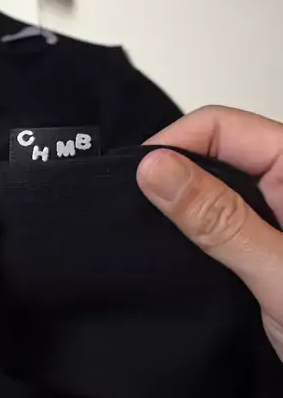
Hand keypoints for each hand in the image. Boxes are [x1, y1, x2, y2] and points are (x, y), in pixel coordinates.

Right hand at [136, 106, 282, 361]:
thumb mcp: (278, 271)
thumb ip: (218, 218)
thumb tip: (153, 167)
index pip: (222, 126)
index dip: (173, 144)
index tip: (133, 182)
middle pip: (215, 151)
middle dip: (171, 174)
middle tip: (129, 212)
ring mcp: (278, 215)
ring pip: (214, 188)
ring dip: (181, 208)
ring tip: (144, 235)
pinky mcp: (268, 246)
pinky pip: (221, 223)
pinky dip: (195, 235)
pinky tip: (173, 256)